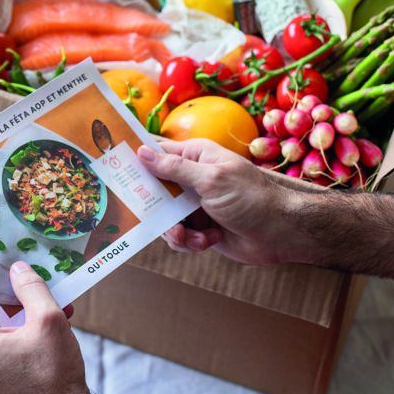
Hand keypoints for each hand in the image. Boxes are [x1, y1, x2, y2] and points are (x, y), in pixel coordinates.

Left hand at [0, 262, 108, 393]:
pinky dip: (14, 340)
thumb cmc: (55, 378)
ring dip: (17, 320)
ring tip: (48, 315)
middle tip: (34, 293)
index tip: (8, 270)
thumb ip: (29, 287)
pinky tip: (41, 337)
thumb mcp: (47, 319)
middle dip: (10, 301)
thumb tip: (17, 269)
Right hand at [138, 138, 309, 264]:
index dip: (136, 160)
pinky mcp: (200, 227)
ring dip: (177, 231)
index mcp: (195, 156)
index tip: (112, 170)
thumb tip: (142, 152)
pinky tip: (209, 241)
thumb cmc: (251, 199)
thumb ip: (175, 168)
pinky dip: (191, 242)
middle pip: (154, 190)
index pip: (157, 152)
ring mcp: (195, 204)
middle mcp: (192, 178)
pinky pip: (178, 236)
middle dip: (156, 209)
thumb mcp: (211, 179)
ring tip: (196, 235)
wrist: (280, 234)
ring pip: (164, 218)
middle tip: (159, 218)